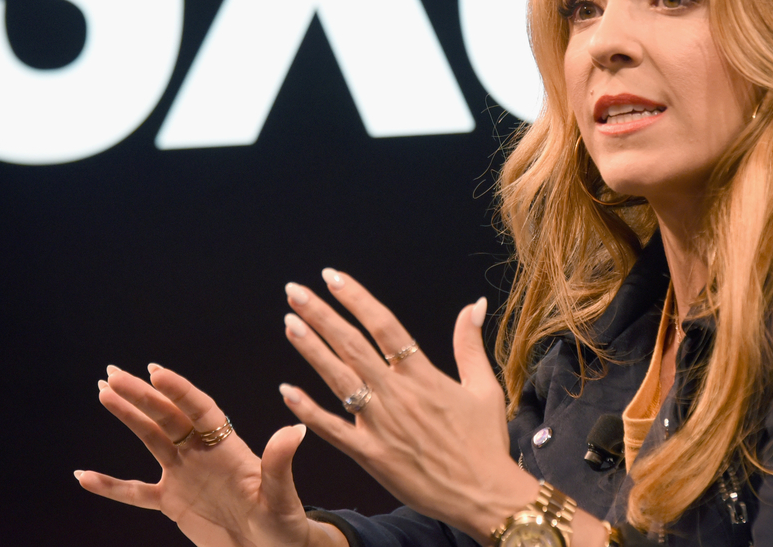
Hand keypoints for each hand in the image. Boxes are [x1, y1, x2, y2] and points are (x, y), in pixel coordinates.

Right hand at [76, 363, 338, 546]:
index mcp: (229, 447)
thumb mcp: (282, 496)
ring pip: (150, 439)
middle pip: (168, 417)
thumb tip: (294, 430)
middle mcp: (203, 453)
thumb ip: (279, 464)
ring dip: (128, 416)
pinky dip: (110, 486)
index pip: (200, 411)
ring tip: (103, 392)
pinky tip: (83, 475)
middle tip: (113, 374)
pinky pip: (135, 492)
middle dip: (142, 395)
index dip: (179, 391)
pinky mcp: (173, 502)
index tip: (156, 371)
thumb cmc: (284, 522)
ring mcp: (185, 475)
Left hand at [279, 271, 538, 541]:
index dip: (356, 298)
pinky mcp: (371, 456)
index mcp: (424, 375)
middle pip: (352, 345)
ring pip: (338, 379)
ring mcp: (381, 425)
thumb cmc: (486, 443)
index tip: (332, 277)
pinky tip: (286, 391)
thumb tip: (473, 303)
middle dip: (321, 314)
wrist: (485, 496)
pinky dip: (308, 410)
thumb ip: (470, 343)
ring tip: (289, 323)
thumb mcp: (485, 387)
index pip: (383, 325)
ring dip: (311, 349)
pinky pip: (332, 429)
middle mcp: (398, 395)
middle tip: (294, 291)